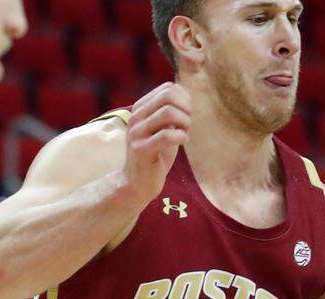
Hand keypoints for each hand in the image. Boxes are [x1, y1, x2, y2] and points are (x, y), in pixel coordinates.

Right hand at [121, 82, 191, 206]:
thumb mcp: (164, 129)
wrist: (138, 183)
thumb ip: (171, 114)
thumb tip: (186, 96)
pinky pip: (166, 135)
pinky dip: (181, 137)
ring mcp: (137, 133)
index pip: (167, 88)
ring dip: (185, 122)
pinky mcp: (141, 150)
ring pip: (168, 113)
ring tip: (185, 133)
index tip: (187, 114)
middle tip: (188, 124)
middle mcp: (136, 117)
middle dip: (186, 109)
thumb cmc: (156, 155)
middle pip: (168, 96)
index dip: (185, 99)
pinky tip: (183, 142)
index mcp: (140, 109)